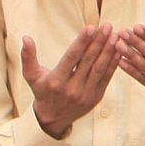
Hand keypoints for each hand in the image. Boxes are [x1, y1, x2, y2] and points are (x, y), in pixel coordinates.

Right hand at [19, 25, 119, 139]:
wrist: (53, 120)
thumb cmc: (42, 92)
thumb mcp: (31, 76)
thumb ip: (28, 57)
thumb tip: (25, 38)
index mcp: (56, 81)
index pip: (71, 57)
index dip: (82, 42)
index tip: (91, 27)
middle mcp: (71, 88)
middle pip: (88, 61)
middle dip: (99, 41)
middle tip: (107, 25)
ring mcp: (85, 94)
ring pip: (99, 68)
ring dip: (109, 50)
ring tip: (115, 35)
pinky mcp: (96, 97)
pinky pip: (107, 78)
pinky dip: (113, 63)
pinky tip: (119, 50)